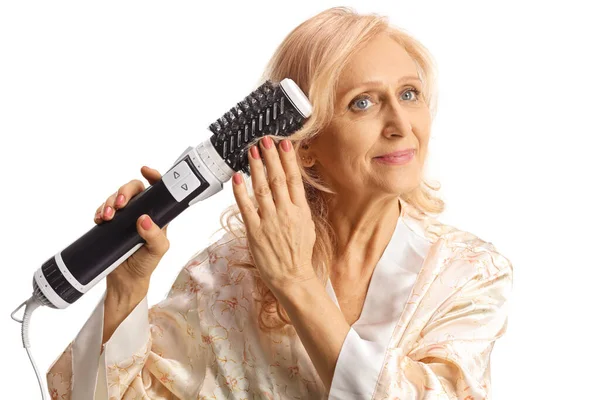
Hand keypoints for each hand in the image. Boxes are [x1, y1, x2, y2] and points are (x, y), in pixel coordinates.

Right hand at [94, 166, 169, 290]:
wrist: (125, 281)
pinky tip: (100, 219)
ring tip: (108, 216)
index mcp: (158, 215)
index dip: (153, 177)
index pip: (157, 190)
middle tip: (121, 204)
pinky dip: (100, 210)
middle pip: (133, 189)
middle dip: (124, 191)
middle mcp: (141, 212)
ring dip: (110, 202)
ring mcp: (125, 217)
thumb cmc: (146, 264)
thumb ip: (155, 236)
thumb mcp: (158, 251)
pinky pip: (104, 209)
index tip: (145, 170)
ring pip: (116, 198)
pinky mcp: (111, 224)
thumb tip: (144, 219)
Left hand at [232, 137, 316, 294]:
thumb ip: (299, 207)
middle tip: (264, 140)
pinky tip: (238, 177)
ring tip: (251, 151)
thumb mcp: (307, 226)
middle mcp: (285, 213)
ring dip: (256, 168)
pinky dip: (241, 191)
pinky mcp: (255, 231)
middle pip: (277, 179)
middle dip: (270, 157)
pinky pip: (246, 207)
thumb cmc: (299, 254)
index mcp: (300, 211)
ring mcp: (269, 221)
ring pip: (261, 188)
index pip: (293, 180)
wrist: (293, 277)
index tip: (283, 144)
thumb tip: (293, 190)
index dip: (288, 160)